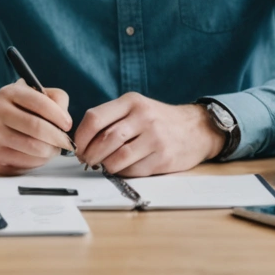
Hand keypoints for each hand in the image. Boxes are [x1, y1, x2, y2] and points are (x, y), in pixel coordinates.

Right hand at [0, 81, 72, 173]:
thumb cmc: (8, 110)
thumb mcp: (24, 94)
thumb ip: (51, 99)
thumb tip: (65, 121)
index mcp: (8, 94)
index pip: (39, 102)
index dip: (59, 115)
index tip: (67, 124)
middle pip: (37, 129)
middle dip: (59, 138)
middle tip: (66, 142)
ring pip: (34, 150)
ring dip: (51, 152)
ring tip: (53, 148)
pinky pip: (27, 165)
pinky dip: (39, 161)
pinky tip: (38, 155)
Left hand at [72, 93, 222, 176]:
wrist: (196, 129)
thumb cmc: (159, 120)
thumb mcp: (137, 108)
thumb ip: (112, 119)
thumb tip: (83, 141)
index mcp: (132, 102)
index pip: (95, 118)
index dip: (81, 136)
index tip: (77, 147)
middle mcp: (144, 117)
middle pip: (105, 139)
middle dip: (90, 154)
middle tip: (87, 160)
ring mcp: (155, 138)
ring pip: (118, 158)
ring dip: (105, 165)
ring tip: (103, 165)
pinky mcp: (164, 158)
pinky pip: (134, 170)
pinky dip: (122, 172)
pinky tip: (122, 169)